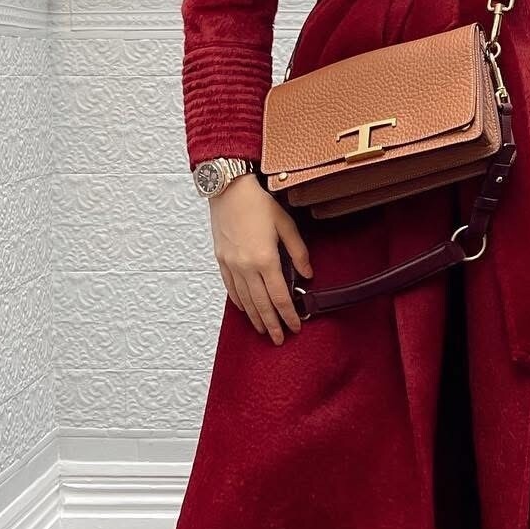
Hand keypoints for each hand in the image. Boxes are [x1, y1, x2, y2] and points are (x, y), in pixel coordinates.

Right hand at [209, 175, 313, 344]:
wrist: (228, 190)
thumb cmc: (257, 203)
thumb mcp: (286, 225)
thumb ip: (298, 252)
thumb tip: (307, 274)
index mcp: (265, 259)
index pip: (279, 297)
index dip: (288, 315)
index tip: (295, 326)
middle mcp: (246, 266)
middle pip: (261, 305)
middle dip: (271, 324)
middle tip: (278, 338)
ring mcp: (231, 265)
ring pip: (245, 300)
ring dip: (255, 318)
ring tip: (263, 330)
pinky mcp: (222, 261)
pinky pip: (231, 288)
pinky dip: (239, 302)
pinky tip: (246, 310)